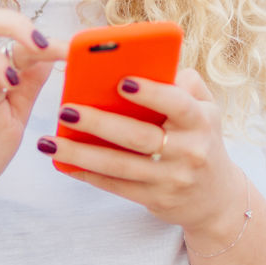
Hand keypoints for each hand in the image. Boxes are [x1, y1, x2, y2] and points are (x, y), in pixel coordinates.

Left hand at [36, 67, 238, 232]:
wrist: (217, 198)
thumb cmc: (201, 138)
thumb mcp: (206, 108)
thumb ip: (184, 83)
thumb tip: (147, 64)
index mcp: (200, 120)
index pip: (177, 103)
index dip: (151, 93)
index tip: (121, 81)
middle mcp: (189, 151)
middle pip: (138, 136)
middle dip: (99, 123)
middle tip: (66, 110)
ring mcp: (172, 179)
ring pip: (120, 165)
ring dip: (81, 153)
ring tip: (49, 141)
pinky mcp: (156, 200)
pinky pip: (116, 186)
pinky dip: (87, 174)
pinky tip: (64, 162)